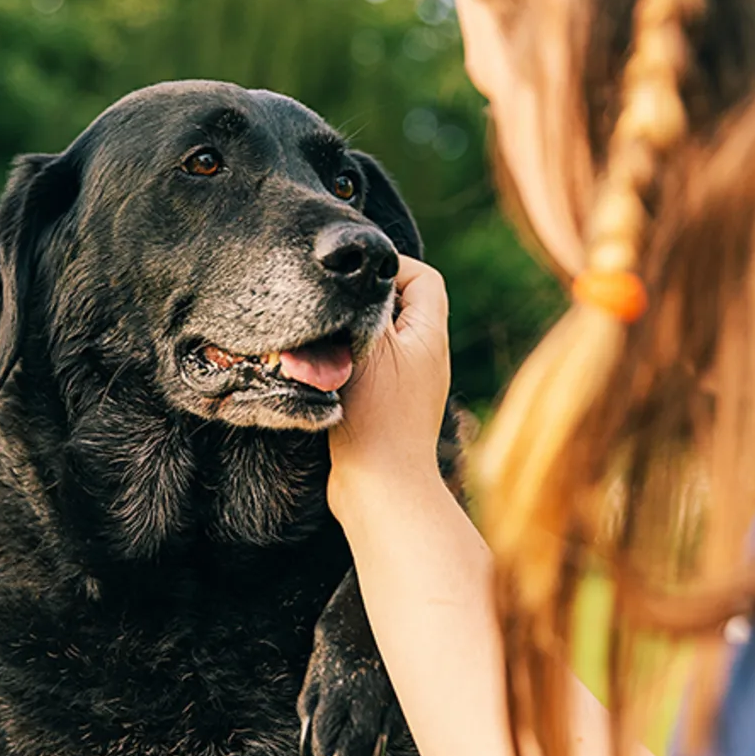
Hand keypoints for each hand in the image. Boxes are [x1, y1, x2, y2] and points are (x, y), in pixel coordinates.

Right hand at [330, 256, 450, 515]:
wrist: (381, 488)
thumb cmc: (377, 415)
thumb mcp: (371, 345)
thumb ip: (368, 304)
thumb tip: (361, 274)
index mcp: (430, 334)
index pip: (423, 277)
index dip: (391, 267)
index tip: (354, 278)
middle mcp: (427, 356)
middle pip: (401, 306)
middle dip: (365, 301)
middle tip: (334, 307)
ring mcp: (410, 384)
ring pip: (381, 338)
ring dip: (352, 334)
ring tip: (325, 342)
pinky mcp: (390, 408)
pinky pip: (372, 368)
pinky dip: (349, 363)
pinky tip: (324, 373)